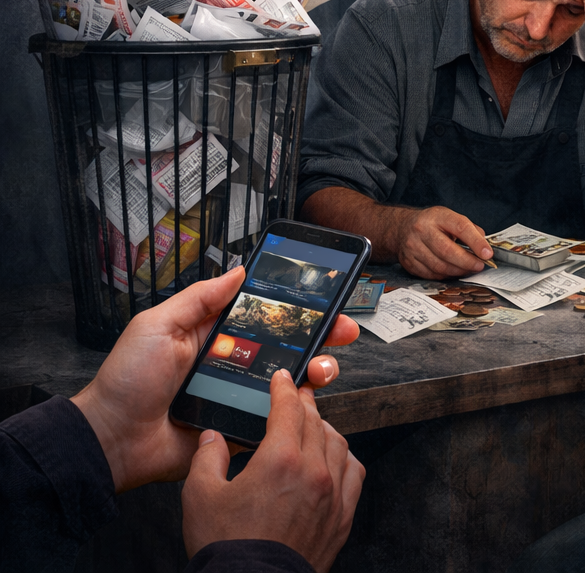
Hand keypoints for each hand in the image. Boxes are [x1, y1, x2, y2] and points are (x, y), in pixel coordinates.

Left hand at [70, 268, 358, 491]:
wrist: (114, 440)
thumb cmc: (128, 381)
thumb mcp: (157, 326)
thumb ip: (199, 299)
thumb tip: (238, 271)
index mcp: (216, 335)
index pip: (266, 315)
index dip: (297, 307)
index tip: (325, 298)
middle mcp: (235, 362)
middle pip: (290, 344)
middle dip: (322, 335)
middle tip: (343, 331)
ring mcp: (241, 395)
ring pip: (291, 380)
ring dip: (317, 369)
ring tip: (321, 368)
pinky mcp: (243, 426)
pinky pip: (279, 417)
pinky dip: (297, 409)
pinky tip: (304, 400)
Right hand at [182, 370, 363, 572]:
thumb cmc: (226, 546)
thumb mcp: (200, 496)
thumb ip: (207, 458)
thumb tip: (212, 438)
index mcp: (281, 460)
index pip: (288, 409)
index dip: (284, 389)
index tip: (283, 379)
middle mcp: (314, 472)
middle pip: (315, 423)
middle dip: (304, 406)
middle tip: (296, 398)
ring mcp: (333, 494)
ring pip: (338, 444)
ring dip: (324, 429)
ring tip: (311, 426)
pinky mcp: (342, 516)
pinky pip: (354, 473)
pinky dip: (344, 458)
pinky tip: (334, 459)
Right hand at [389, 205, 490, 278]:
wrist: (402, 228)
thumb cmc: (432, 224)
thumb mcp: (450, 218)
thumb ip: (470, 230)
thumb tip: (485, 247)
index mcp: (437, 216)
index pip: (460, 227)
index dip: (476, 242)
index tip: (487, 254)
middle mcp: (422, 230)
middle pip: (448, 251)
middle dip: (467, 262)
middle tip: (480, 266)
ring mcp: (413, 247)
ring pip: (440, 266)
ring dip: (458, 271)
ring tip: (468, 270)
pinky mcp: (409, 262)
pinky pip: (431, 274)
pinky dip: (446, 276)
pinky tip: (453, 272)